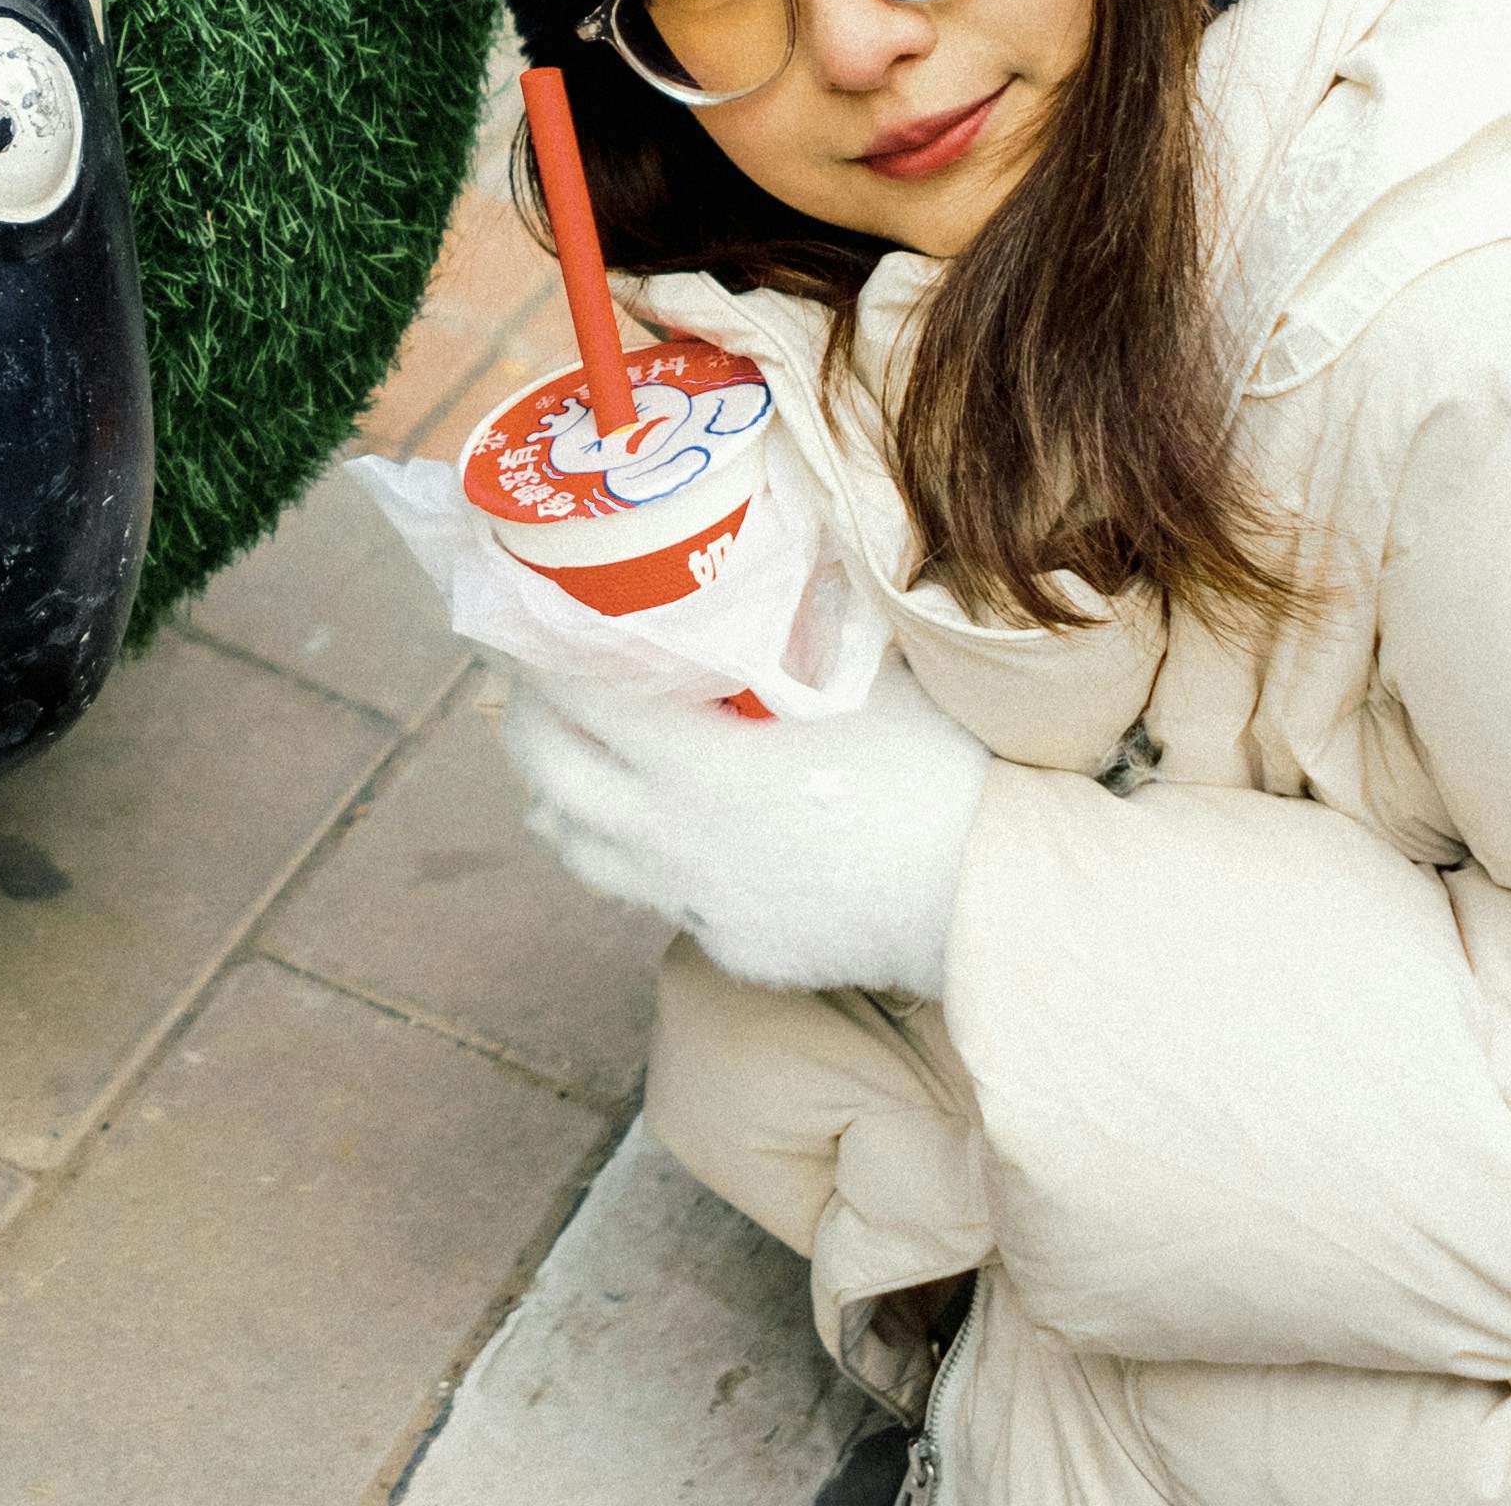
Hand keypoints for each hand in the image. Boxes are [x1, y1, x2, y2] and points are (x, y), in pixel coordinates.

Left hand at [503, 651, 988, 995]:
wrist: (989, 903)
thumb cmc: (939, 776)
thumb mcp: (866, 680)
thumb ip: (800, 630)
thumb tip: (775, 561)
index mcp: (698, 764)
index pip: (576, 703)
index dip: (537, 661)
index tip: (521, 629)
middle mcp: (675, 839)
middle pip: (550, 781)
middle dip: (525, 730)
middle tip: (530, 695)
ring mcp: (697, 902)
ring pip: (582, 855)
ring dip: (561, 806)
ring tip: (564, 773)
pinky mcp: (731, 948)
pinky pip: (659, 900)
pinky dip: (644, 862)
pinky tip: (668, 837)